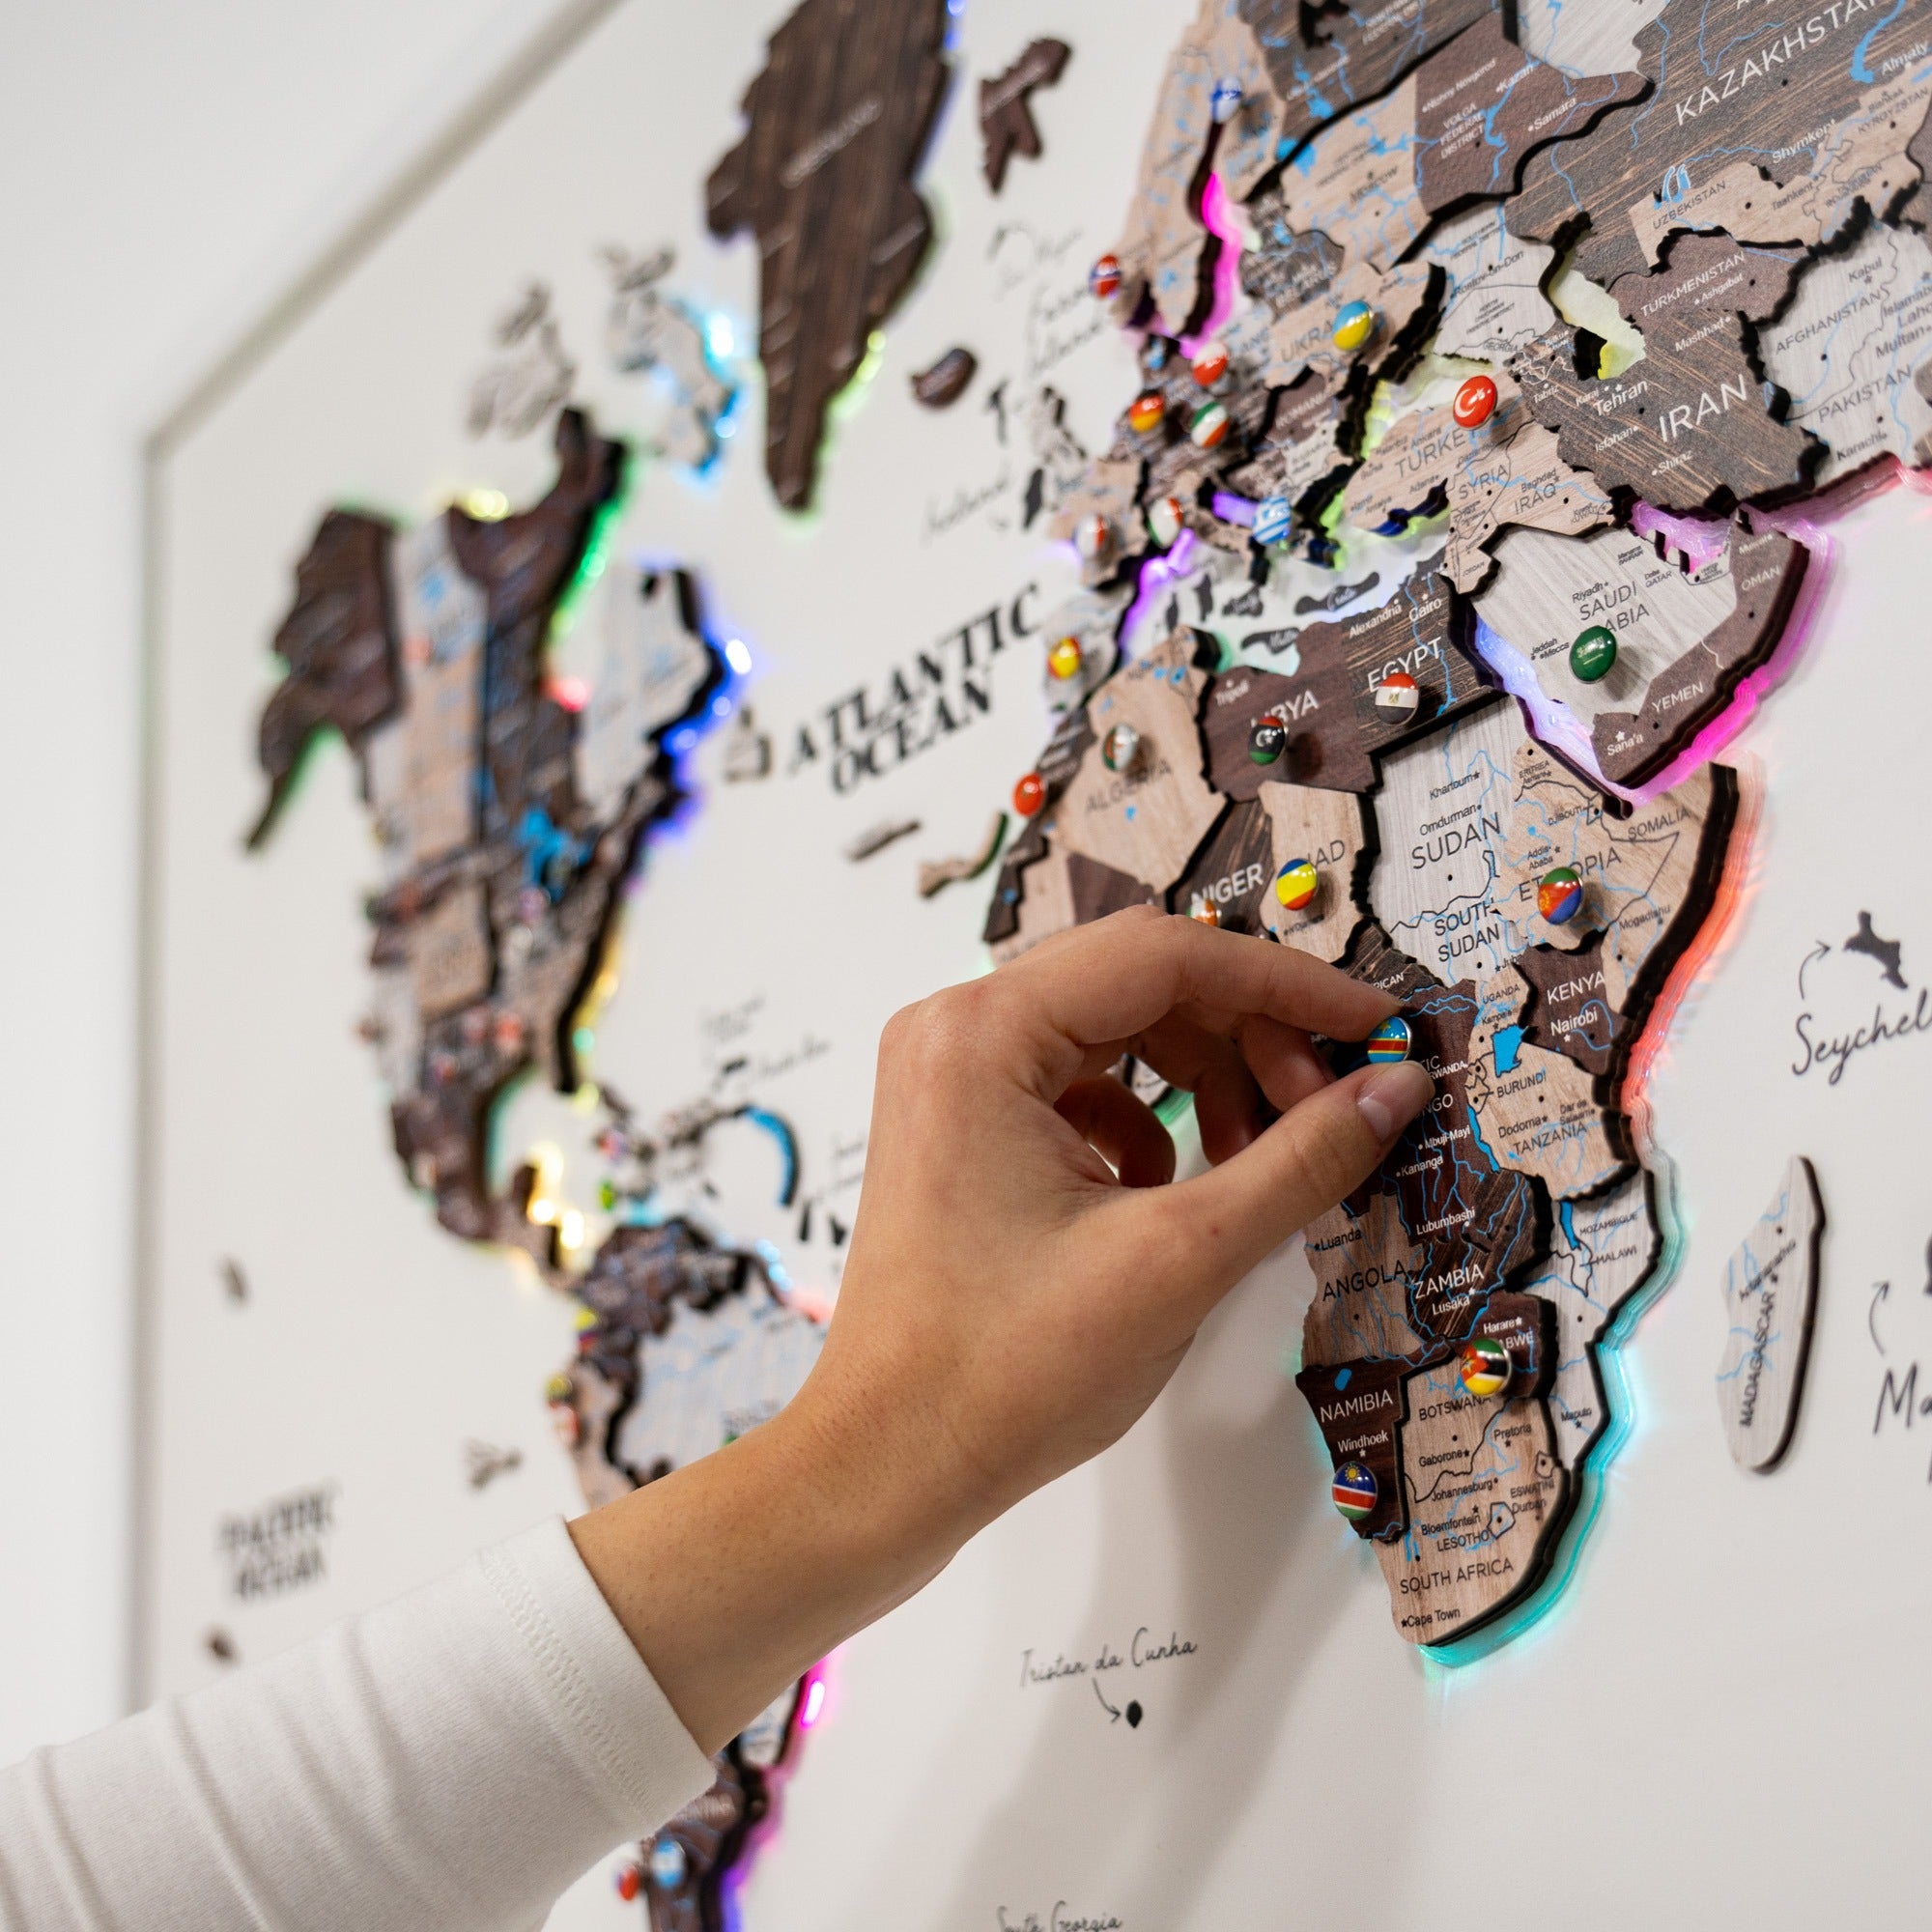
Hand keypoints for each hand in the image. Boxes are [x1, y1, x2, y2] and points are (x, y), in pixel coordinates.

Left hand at [571, 910, 1432, 1750]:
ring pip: (1115, 1028)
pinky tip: (1179, 1191)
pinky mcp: (961, 1126)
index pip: (1165, 954)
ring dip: (1206, 1074)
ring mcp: (950, 1076)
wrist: (888, 1466)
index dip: (1287, 985)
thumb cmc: (1006, 1371)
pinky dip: (1150, 1117)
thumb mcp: (1181, 1257)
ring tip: (1262, 1158)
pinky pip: (1080, 1081)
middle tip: (1328, 1107)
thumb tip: (1395, 1088)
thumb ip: (1301, 1160)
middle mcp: (955, 1030)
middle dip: (1248, 1032)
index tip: (1375, 1026)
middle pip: (1139, 979)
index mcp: (984, 1033)